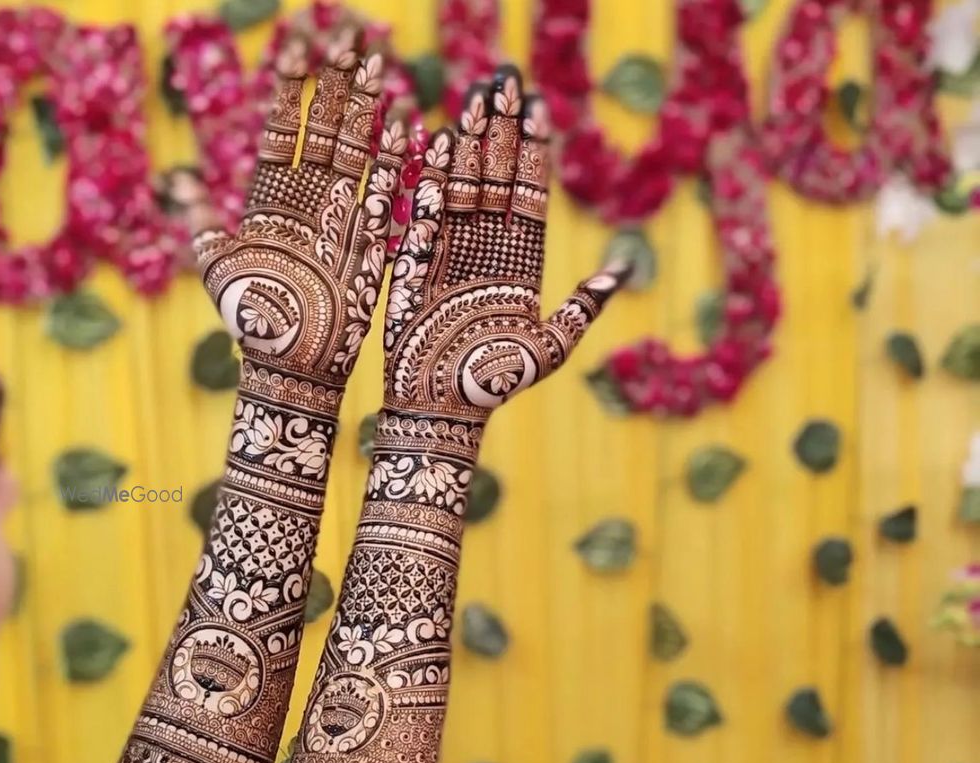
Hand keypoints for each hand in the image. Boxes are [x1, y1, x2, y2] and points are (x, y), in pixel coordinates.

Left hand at [191, 33, 407, 386]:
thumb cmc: (254, 321)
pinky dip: (392, 159)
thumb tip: (181, 187)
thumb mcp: (219, 271)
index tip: (297, 44)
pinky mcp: (369, 239)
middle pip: (326, 127)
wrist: (294, 364)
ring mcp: (342, 216)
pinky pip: (383, 191)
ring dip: (368, 108)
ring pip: (357, 150)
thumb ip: (203, 227)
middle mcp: (310, 198)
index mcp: (272, 197)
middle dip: (338, 82)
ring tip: (379, 63)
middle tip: (350, 35)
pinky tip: (404, 123)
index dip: (290, 87)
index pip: (283, 128)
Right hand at [383, 65, 627, 419]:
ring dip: (468, 141)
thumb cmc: (498, 383)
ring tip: (476, 95)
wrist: (441, 408)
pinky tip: (436, 138)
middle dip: (500, 130)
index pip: (530, 195)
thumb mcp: (553, 345)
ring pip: (461, 186)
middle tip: (505, 80)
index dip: (534, 151)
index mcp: (520, 266)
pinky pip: (423, 210)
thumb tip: (622, 268)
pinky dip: (429, 175)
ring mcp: (449, 253)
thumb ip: (584, 305)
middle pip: (495, 179)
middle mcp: (485, 252)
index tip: (541, 107)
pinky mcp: (414, 261)